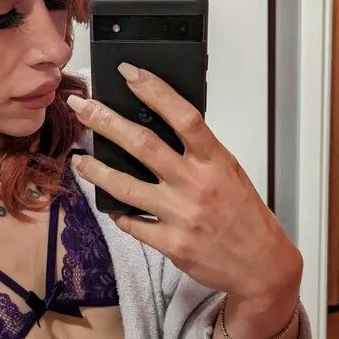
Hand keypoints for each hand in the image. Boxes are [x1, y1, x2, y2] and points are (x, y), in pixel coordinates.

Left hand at [66, 63, 302, 309]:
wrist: (260, 265)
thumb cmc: (244, 215)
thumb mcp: (228, 173)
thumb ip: (198, 153)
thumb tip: (159, 129)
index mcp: (215, 160)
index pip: (182, 116)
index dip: (154, 91)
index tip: (128, 73)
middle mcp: (195, 184)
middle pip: (143, 145)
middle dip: (106, 122)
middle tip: (82, 108)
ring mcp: (180, 215)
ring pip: (126, 187)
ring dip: (96, 172)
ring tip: (78, 162)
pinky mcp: (170, 243)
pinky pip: (132, 224)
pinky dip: (118, 213)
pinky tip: (109, 205)